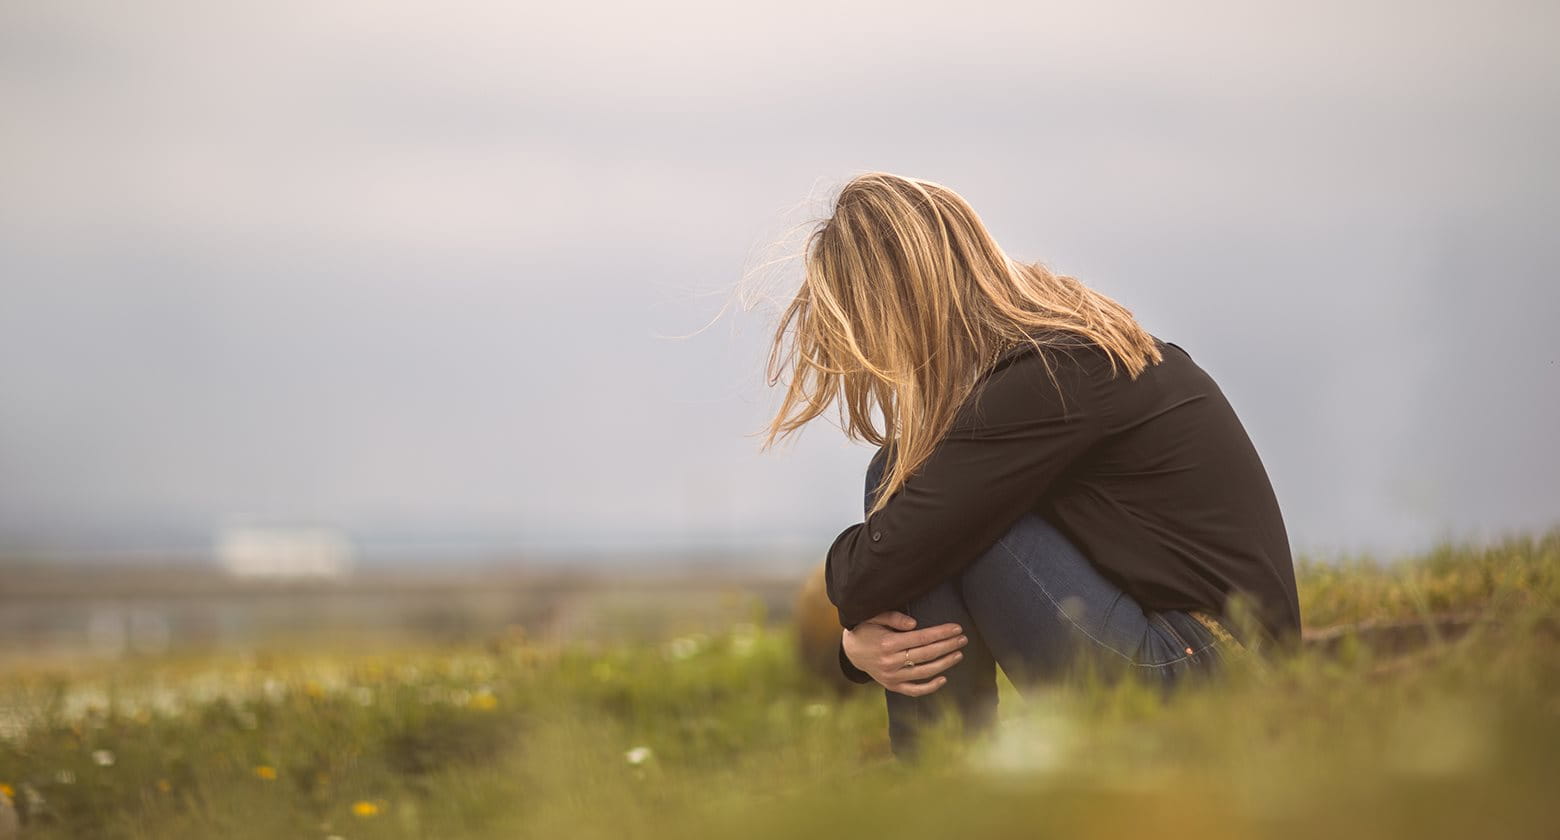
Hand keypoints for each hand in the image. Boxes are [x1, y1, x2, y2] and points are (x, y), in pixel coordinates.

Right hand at [841, 611, 968, 695]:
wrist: (851, 651)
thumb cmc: (866, 629)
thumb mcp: (874, 616)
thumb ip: (893, 617)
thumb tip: (915, 624)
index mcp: (887, 643)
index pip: (922, 638)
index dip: (941, 633)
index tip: (957, 628)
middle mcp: (890, 662)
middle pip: (927, 654)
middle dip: (948, 645)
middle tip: (963, 639)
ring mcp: (891, 677)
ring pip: (924, 672)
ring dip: (945, 663)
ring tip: (959, 654)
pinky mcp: (892, 686)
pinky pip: (914, 690)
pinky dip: (930, 687)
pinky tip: (943, 678)